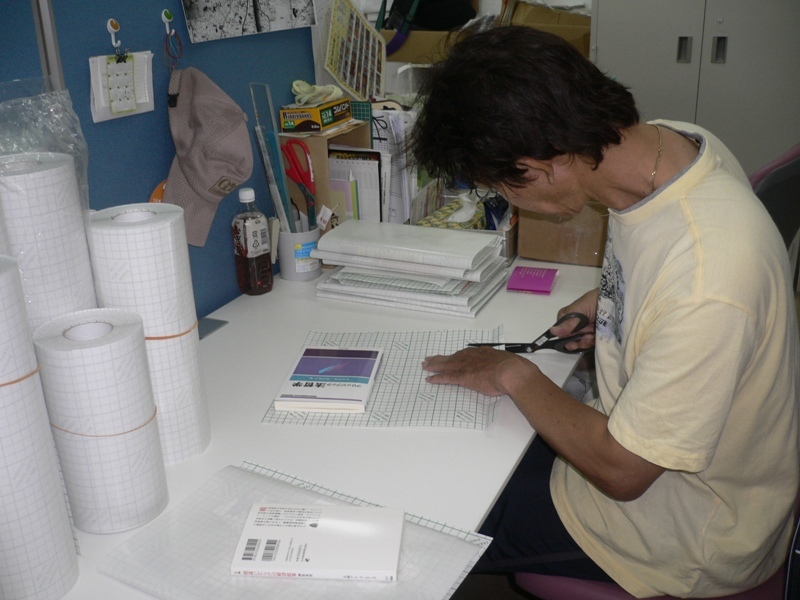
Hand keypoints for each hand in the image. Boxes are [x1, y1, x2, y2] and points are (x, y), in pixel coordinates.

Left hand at [422, 346, 537, 396]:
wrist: (512, 372)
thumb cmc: (514, 368)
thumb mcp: (509, 361)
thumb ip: (504, 364)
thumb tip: (509, 367)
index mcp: (484, 353)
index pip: (466, 354)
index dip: (457, 355)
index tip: (451, 356)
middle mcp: (473, 357)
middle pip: (453, 357)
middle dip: (441, 358)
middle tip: (429, 359)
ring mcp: (467, 367)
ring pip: (447, 365)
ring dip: (435, 365)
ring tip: (425, 366)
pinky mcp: (464, 377)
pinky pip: (447, 377)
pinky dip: (438, 378)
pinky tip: (429, 379)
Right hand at [551, 288, 598, 350]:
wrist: (616, 301)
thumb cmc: (595, 301)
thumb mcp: (580, 311)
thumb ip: (568, 323)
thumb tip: (552, 331)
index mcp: (567, 316)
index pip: (560, 331)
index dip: (564, 338)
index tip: (571, 341)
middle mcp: (574, 324)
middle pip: (570, 339)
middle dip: (577, 342)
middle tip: (585, 339)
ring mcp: (585, 329)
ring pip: (580, 342)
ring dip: (585, 342)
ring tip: (592, 336)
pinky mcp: (594, 334)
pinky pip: (590, 343)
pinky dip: (592, 342)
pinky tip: (596, 337)